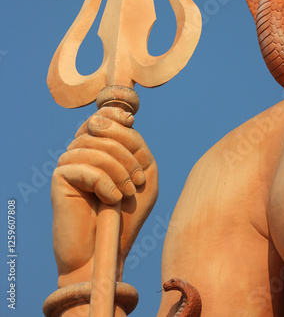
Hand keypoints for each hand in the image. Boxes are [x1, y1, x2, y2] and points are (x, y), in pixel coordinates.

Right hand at [50, 106, 157, 287]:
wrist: (105, 250)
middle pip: (103, 131)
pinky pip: (86, 168)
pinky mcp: (60, 177)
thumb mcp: (143, 175)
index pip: (103, 116)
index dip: (115, 114)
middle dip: (127, 154)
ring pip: (96, 149)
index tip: (131, 121)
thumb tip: (121, 122)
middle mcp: (81, 150)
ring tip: (126, 194)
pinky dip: (105, 184)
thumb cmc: (126, 214)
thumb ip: (137, 146)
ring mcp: (69, 162)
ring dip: (118, 172)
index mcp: (100, 147)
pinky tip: (111, 200)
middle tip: (136, 182)